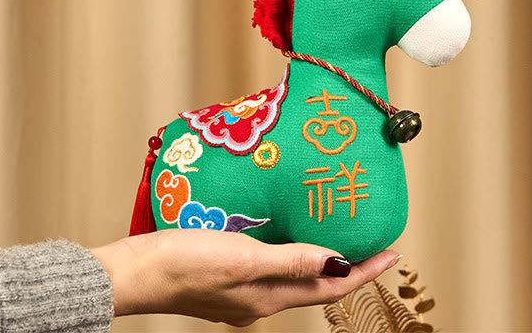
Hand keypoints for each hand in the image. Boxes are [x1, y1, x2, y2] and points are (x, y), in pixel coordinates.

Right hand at [90, 230, 398, 326]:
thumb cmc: (186, 262)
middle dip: (348, 264)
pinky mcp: (226, 280)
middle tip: (372, 239)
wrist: (137, 272)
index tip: (394, 253)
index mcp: (269, 298)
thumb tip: (338, 262)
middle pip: (317, 284)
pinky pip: (272, 268)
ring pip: (295, 275)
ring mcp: (243, 293)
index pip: (332, 286)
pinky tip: (286, 232)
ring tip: (335, 230)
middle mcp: (261, 301)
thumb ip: (290, 260)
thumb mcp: (243, 258)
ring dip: (319, 256)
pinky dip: (290, 252)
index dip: (365, 270)